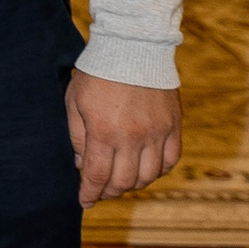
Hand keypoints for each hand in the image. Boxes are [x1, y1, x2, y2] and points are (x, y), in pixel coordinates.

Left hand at [67, 70, 182, 207]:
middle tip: (101, 191)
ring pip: (148, 176)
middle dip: (109, 192)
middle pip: (123, 182)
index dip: (90, 194)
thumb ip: (77, 137)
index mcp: (104, 131)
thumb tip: (82, 166)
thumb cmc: (98, 73)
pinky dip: (158, 171)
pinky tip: (146, 169)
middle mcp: (133, 137)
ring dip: (133, 184)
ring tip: (122, 181)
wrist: (133, 46)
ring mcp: (157, 132)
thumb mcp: (74, 101)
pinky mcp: (173, 125)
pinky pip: (170, 161)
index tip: (84, 202)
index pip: (97, 177)